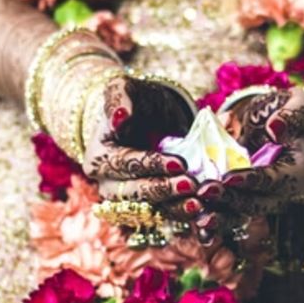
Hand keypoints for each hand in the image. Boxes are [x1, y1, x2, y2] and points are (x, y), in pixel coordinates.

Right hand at [83, 74, 203, 220]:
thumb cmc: (136, 101)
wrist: (149, 118)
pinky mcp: (151, 206)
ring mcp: (130, 199)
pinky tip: (204, 211)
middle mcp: (110, 184)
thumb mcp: (125, 88)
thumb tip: (119, 117)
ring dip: (175, 208)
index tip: (177, 163)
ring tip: (199, 204)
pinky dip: (184, 213)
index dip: (150, 164)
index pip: (124, 163)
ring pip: (151, 209)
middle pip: (135, 192)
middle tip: (190, 185)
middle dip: (163, 189)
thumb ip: (118, 97)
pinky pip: (166, 214)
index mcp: (99, 157)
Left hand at [201, 88, 303, 216]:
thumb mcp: (297, 103)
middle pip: (256, 204)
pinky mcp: (240, 198)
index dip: (252, 180)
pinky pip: (227, 213)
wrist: (269, 122)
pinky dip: (212, 219)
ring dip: (219, 217)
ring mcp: (258, 198)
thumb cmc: (284, 112)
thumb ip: (293, 113)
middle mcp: (279, 191)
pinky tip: (193, 219)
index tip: (229, 177)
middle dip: (230, 200)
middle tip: (205, 191)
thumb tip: (275, 128)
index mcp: (296, 171)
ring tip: (196, 214)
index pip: (274, 180)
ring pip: (240, 214)